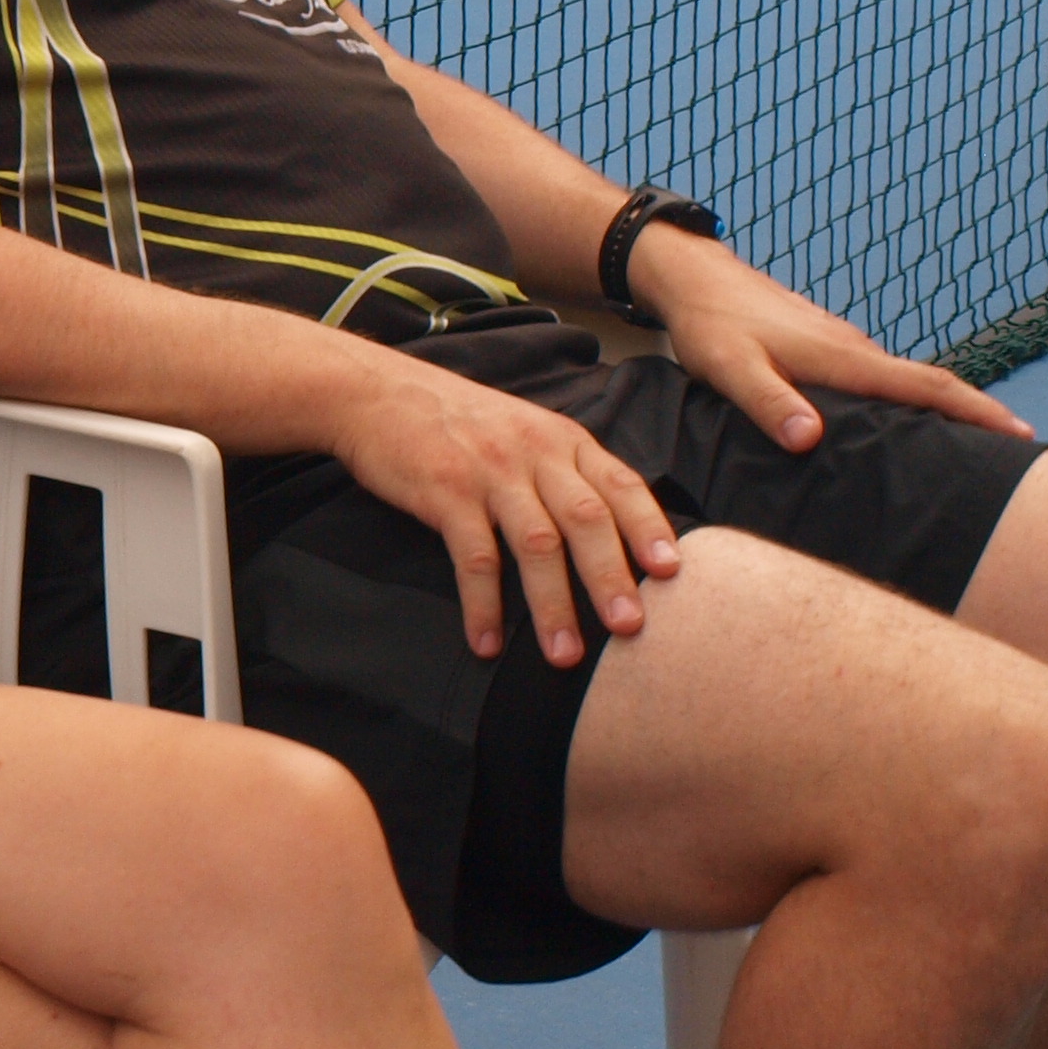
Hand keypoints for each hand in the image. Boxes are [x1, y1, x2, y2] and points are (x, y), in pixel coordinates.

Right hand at [330, 356, 681, 668]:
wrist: (374, 393)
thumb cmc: (454, 420)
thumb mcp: (523, 429)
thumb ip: (565, 470)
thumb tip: (611, 534)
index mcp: (562, 439)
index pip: (621, 485)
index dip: (649, 529)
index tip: (672, 573)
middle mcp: (534, 453)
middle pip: (587, 519)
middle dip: (611, 577)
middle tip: (631, 628)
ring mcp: (489, 472)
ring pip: (536, 544)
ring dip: (553, 604)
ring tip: (564, 655)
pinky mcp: (444, 492)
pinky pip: (474, 557)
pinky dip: (483, 604)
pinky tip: (486, 641)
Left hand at [628, 225, 1032, 457]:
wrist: (694, 279)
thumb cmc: (710, 325)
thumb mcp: (730, 368)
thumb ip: (767, 402)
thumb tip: (810, 439)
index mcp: (844, 357)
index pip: (926, 385)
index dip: (976, 410)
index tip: (1023, 433)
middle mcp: (854, 350)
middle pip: (931, 386)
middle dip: (978, 416)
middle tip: (1021, 455)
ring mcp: (843, 347)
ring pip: (905, 383)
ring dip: (945, 410)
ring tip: (975, 452)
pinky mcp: (827, 348)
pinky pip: (881, 380)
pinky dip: (908, 401)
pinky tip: (906, 426)